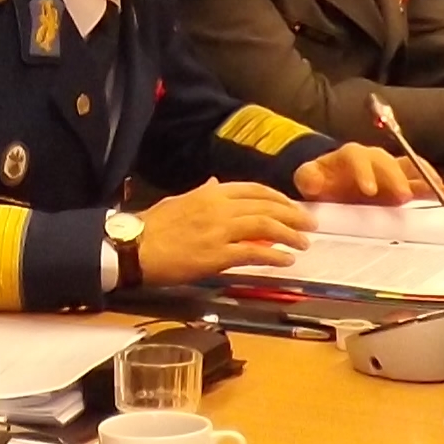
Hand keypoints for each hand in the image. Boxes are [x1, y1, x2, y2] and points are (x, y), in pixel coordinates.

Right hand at [133, 180, 312, 283]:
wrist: (134, 247)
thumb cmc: (152, 226)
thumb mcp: (179, 201)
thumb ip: (202, 193)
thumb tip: (215, 184)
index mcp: (211, 192)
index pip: (254, 190)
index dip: (278, 198)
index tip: (292, 206)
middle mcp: (220, 207)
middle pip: (267, 207)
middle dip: (292, 215)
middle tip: (309, 224)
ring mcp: (220, 231)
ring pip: (266, 227)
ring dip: (289, 234)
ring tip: (303, 242)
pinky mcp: (218, 256)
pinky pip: (254, 253)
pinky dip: (274, 256)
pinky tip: (286, 260)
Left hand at [291, 143, 431, 203]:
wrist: (331, 181)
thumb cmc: (321, 179)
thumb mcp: (308, 178)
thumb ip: (308, 178)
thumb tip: (312, 180)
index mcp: (349, 155)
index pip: (357, 156)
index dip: (364, 171)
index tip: (369, 190)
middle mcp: (372, 158)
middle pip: (386, 161)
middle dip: (395, 177)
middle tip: (402, 195)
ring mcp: (388, 168)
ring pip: (406, 165)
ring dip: (420, 176)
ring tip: (434, 188)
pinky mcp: (399, 180)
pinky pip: (418, 176)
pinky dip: (429, 182)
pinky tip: (442, 191)